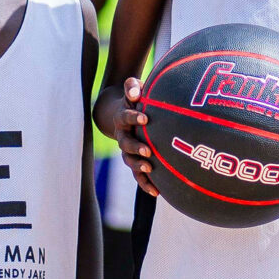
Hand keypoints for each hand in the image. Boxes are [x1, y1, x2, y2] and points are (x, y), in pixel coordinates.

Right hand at [105, 80, 155, 195]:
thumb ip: (132, 87)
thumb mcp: (133, 89)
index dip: (134, 117)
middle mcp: (122, 136)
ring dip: (139, 166)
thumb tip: (135, 92)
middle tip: (147, 150)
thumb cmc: (135, 99)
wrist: (125, 113)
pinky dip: (146, 183)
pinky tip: (157, 192)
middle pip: (125, 144)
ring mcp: (128, 150)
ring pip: (130, 161)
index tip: (146, 118)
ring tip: (150, 168)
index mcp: (122, 117)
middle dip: (136, 148)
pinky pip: (138, 175)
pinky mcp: (135, 161)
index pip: (125, 116)